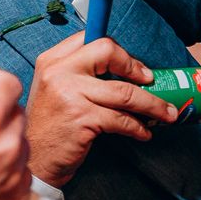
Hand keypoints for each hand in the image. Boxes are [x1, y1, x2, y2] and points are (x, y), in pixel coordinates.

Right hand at [25, 32, 177, 185]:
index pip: (91, 38)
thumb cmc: (50, 127)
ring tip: (166, 112)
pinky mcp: (82, 118)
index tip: (134, 66)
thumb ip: (78, 74)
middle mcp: (58, 72)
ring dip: (151, 103)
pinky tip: (143, 132)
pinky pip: (121, 119)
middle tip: (151, 81)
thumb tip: (124, 70)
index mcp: (51, 60)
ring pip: (124, 90)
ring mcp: (70, 94)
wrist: (34, 161)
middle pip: (108, 52)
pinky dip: (138, 127)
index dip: (118, 50)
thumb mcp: (54, 90)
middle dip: (136, 67)